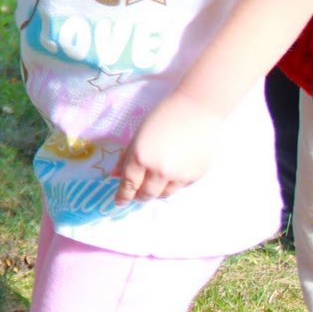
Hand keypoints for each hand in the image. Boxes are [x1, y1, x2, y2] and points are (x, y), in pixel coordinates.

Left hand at [111, 93, 225, 204]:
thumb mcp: (139, 134)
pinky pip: (181, 187)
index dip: (123, 196)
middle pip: (147, 194)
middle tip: (136, 194)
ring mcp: (179, 175)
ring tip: (154, 186)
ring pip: (164, 194)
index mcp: (141, 158)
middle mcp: (159, 171)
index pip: (129, 184)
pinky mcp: (196, 175)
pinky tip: (172, 175)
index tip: (119, 202)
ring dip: (156, 192)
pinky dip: (173, 185)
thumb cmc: (163, 116)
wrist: (197, 109)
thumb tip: (115, 174)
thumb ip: (127, 157)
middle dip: (139, 196)